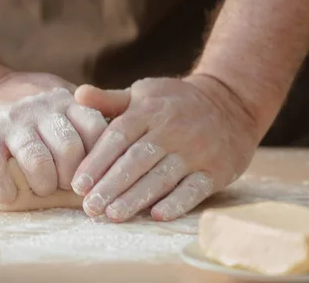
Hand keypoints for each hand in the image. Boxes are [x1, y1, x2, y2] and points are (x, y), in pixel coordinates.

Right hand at [0, 64, 107, 203]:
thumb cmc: (21, 102)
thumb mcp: (56, 96)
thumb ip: (82, 115)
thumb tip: (116, 148)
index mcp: (63, 100)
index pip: (97, 130)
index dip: (98, 160)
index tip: (89, 175)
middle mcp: (39, 108)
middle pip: (70, 151)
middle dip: (69, 178)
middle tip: (61, 184)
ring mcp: (10, 121)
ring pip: (38, 163)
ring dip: (42, 186)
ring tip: (38, 187)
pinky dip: (5, 191)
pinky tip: (7, 193)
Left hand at [70, 74, 258, 221]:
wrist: (230, 102)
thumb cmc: (174, 102)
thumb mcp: (143, 93)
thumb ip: (110, 99)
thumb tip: (78, 94)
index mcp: (148, 111)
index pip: (118, 137)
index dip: (97, 162)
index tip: (78, 185)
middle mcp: (171, 130)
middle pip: (136, 160)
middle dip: (111, 186)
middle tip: (90, 208)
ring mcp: (195, 151)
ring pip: (161, 177)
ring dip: (136, 198)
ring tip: (113, 216)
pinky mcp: (216, 170)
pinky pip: (195, 188)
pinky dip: (177, 202)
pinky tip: (157, 216)